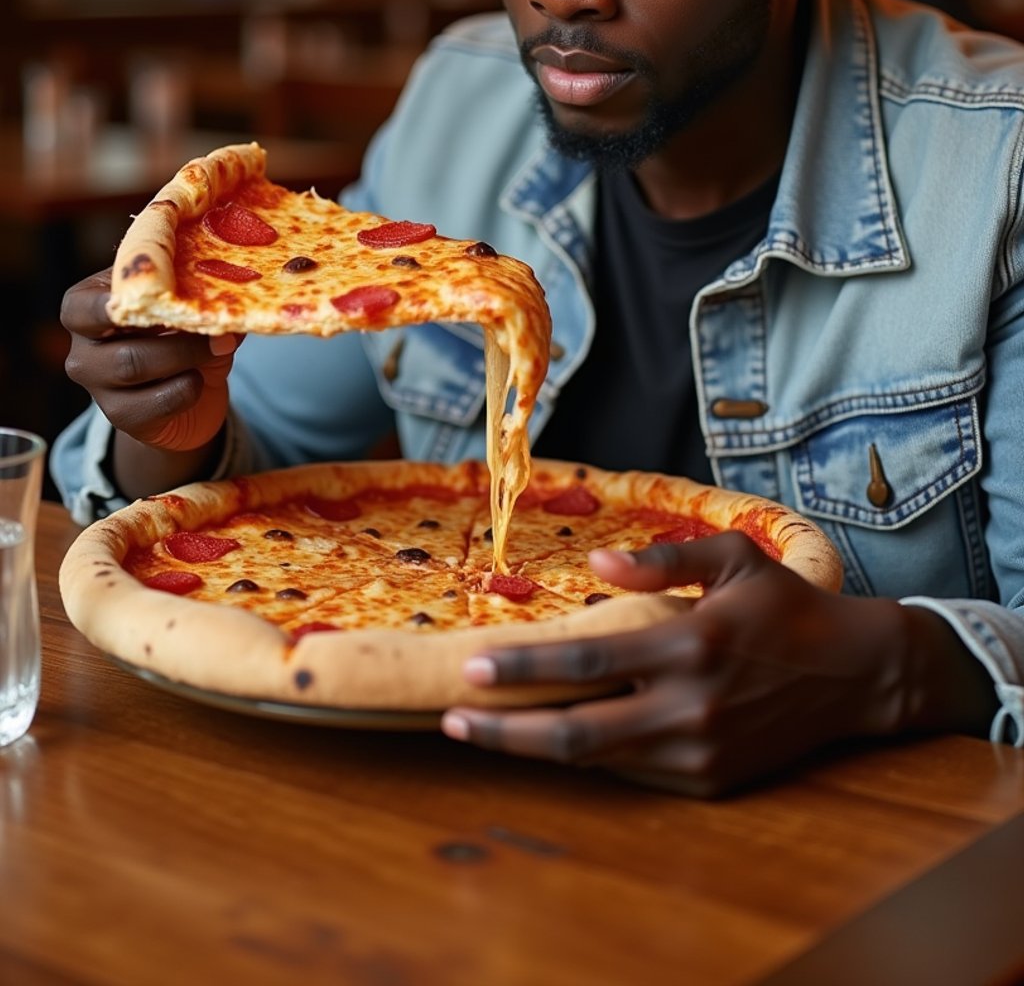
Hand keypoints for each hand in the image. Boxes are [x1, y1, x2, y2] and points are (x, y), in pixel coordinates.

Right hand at [61, 269, 242, 453]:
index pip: (81, 306)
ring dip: (188, 357)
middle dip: (178, 338)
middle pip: (121, 344)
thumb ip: (195, 296)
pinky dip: (189, 388)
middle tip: (219, 330)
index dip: (114, 304)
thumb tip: (230, 299)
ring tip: (218, 349)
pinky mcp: (123, 417)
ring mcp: (98, 388)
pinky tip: (199, 380)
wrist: (189, 389)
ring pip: (135, 369)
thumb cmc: (179, 333)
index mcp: (84, 308)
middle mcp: (82, 350)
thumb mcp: (183, 306)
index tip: (153, 296)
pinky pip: (159, 402)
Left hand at [442, 533, 911, 795]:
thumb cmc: (786, 606)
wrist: (858, 674)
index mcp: (689, 645)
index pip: (587, 662)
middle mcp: (689, 707)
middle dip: (506, 731)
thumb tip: (594, 568)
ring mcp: (700, 752)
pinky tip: (556, 738)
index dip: (524, 670)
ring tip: (487, 730)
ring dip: (537, 749)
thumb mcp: (733, 558)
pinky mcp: (711, 781)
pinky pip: (634, 772)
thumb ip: (662, 559)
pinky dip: (592, 758)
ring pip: (599, 761)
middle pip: (576, 735)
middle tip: (452, 719)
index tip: (472, 668)